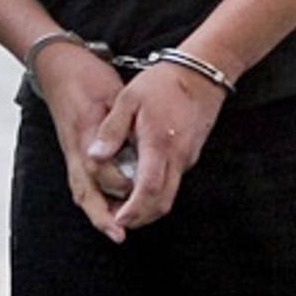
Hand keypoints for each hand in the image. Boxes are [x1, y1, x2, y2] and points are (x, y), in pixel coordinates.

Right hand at [33, 43, 126, 242]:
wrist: (57, 66)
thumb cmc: (85, 76)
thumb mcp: (109, 92)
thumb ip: (121, 123)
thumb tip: (139, 146)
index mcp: (85, 133)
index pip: (101, 169)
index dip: (121, 182)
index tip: (140, 189)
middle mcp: (74, 149)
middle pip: (84, 191)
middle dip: (101, 215)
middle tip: (120, 233)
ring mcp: (70, 152)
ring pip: (80, 191)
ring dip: (97, 213)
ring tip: (116, 231)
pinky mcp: (72, 152)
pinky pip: (80, 184)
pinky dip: (93, 201)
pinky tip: (108, 210)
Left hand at [87, 62, 226, 230]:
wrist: (202, 73)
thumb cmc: (163, 82)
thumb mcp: (129, 99)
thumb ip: (111, 130)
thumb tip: (94, 157)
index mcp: (159, 143)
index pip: (149, 187)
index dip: (134, 209)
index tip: (119, 221)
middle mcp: (178, 157)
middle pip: (162, 202)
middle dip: (140, 218)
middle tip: (118, 223)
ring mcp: (188, 158)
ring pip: (170, 195)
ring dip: (148, 208)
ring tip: (125, 211)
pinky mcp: (191, 156)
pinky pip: (174, 182)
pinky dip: (157, 193)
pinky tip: (140, 189)